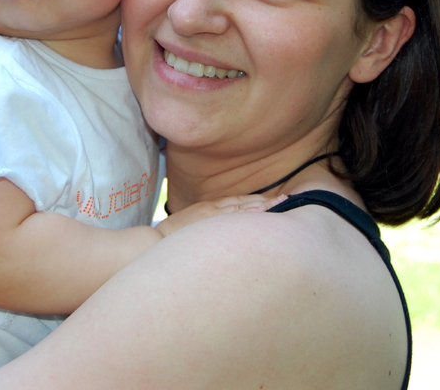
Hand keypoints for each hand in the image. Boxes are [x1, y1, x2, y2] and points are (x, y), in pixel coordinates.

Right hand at [154, 194, 286, 237]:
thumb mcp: (191, 226)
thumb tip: (217, 233)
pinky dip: (251, 212)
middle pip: (244, 202)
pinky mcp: (211, 223)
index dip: (256, 200)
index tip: (273, 200)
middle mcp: (213, 208)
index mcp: (209, 208)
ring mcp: (213, 216)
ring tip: (282, 202)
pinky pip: (235, 217)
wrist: (153, 241)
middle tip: (286, 199)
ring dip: (264, 205)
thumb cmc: (172, 239)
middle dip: (266, 201)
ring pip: (243, 208)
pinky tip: (265, 212)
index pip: (238, 202)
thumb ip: (206, 226)